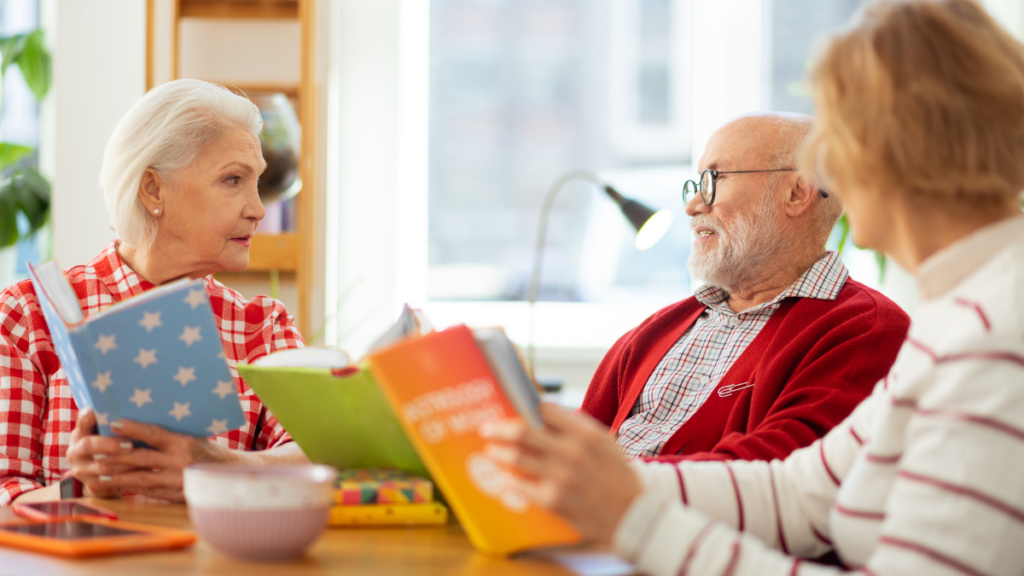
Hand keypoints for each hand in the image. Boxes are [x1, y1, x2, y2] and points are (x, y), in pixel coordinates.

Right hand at [66, 409, 141, 497]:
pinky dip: (127, 478)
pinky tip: (142, 473)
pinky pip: (110, 484)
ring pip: (102, 467)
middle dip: (110, 444)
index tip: (93, 412)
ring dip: (124, 463)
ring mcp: (81, 471)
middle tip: (129, 443)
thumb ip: (108, 420)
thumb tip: (124, 401)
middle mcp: (75, 453)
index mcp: (79, 435)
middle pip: (88, 446)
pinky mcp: (92, 486)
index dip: (85, 420)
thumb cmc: (107, 446)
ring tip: (143, 458)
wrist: (99, 476)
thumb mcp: (104, 432)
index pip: (80, 424)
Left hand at [67, 410, 236, 501]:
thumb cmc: (210, 452)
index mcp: (185, 442)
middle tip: (95, 453)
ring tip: (99, 473)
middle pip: (141, 458)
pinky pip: (150, 492)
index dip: (133, 428)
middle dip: (116, 456)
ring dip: (118, 476)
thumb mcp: (195, 437)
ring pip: (141, 478)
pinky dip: (133, 489)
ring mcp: (178, 480)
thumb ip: (171, 436)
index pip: (154, 433)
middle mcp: (180, 461)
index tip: (113, 423)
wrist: (230, 475)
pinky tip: (120, 486)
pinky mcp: (176, 495)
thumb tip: (140, 427)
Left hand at [480, 403, 642, 544]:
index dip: (524, 408)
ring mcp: (561, 477)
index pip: (544, 410)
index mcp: (585, 434)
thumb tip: (545, 410)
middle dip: (499, 429)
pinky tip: (504, 477)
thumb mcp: (604, 442)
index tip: (510, 408)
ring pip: (517, 458)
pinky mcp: (554, 500)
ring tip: (491, 451)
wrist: (633, 514)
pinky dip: (510, 479)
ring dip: (498, 452)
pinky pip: (521, 486)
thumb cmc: (617, 475)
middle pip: (523, 432)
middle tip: (487, 429)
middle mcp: (572, 452)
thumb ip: (577, 425)